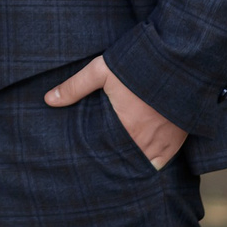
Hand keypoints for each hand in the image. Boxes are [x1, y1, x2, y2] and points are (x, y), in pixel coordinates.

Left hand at [44, 56, 185, 169]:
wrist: (178, 60)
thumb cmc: (138, 64)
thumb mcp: (102, 71)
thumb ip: (75, 87)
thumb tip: (48, 100)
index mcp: (126, 127)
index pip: (107, 154)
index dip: (99, 160)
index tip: (90, 162)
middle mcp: (145, 140)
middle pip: (126, 162)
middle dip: (114, 164)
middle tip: (102, 166)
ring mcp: (164, 141)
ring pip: (145, 164)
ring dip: (133, 164)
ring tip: (119, 166)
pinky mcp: (178, 138)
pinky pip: (164, 161)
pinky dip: (153, 163)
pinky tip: (142, 162)